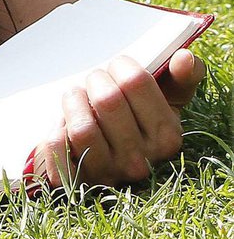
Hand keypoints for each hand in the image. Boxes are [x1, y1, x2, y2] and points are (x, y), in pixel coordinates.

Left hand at [34, 50, 205, 186]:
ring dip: (72, 102)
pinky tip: (62, 125)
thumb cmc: (136, 123)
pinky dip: (54, 132)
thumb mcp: (166, 102)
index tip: (117, 68)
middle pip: (107, 100)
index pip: (135, 81)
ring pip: (82, 127)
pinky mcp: (77, 181)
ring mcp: (108, 173)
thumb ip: (180, 78)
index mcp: (167, 136)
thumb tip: (185, 57)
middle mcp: (140, 160)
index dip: (120, 65)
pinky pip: (57, 149)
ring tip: (76, 97)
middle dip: (94, 81)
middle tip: (94, 82)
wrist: (106, 161)